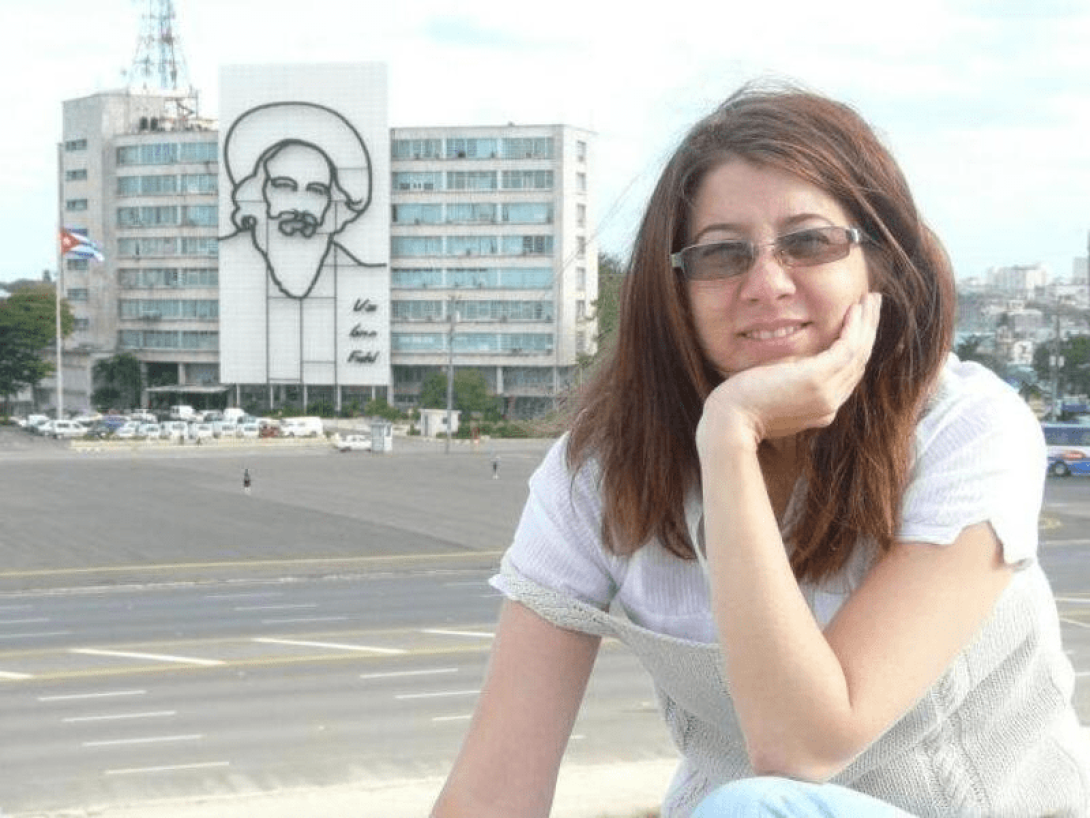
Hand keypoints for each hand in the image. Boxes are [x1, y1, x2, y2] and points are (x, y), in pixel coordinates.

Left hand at [696, 293, 881, 453]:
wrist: (730, 421)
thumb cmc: (740, 406)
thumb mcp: (772, 394)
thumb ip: (788, 383)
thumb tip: (788, 367)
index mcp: (821, 410)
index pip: (848, 376)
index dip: (858, 347)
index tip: (860, 324)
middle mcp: (830, 405)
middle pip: (860, 363)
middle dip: (869, 330)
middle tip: (874, 305)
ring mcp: (827, 395)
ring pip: (859, 353)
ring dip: (867, 323)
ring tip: (872, 299)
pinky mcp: (817, 380)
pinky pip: (847, 348)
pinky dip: (854, 326)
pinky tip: (854, 308)